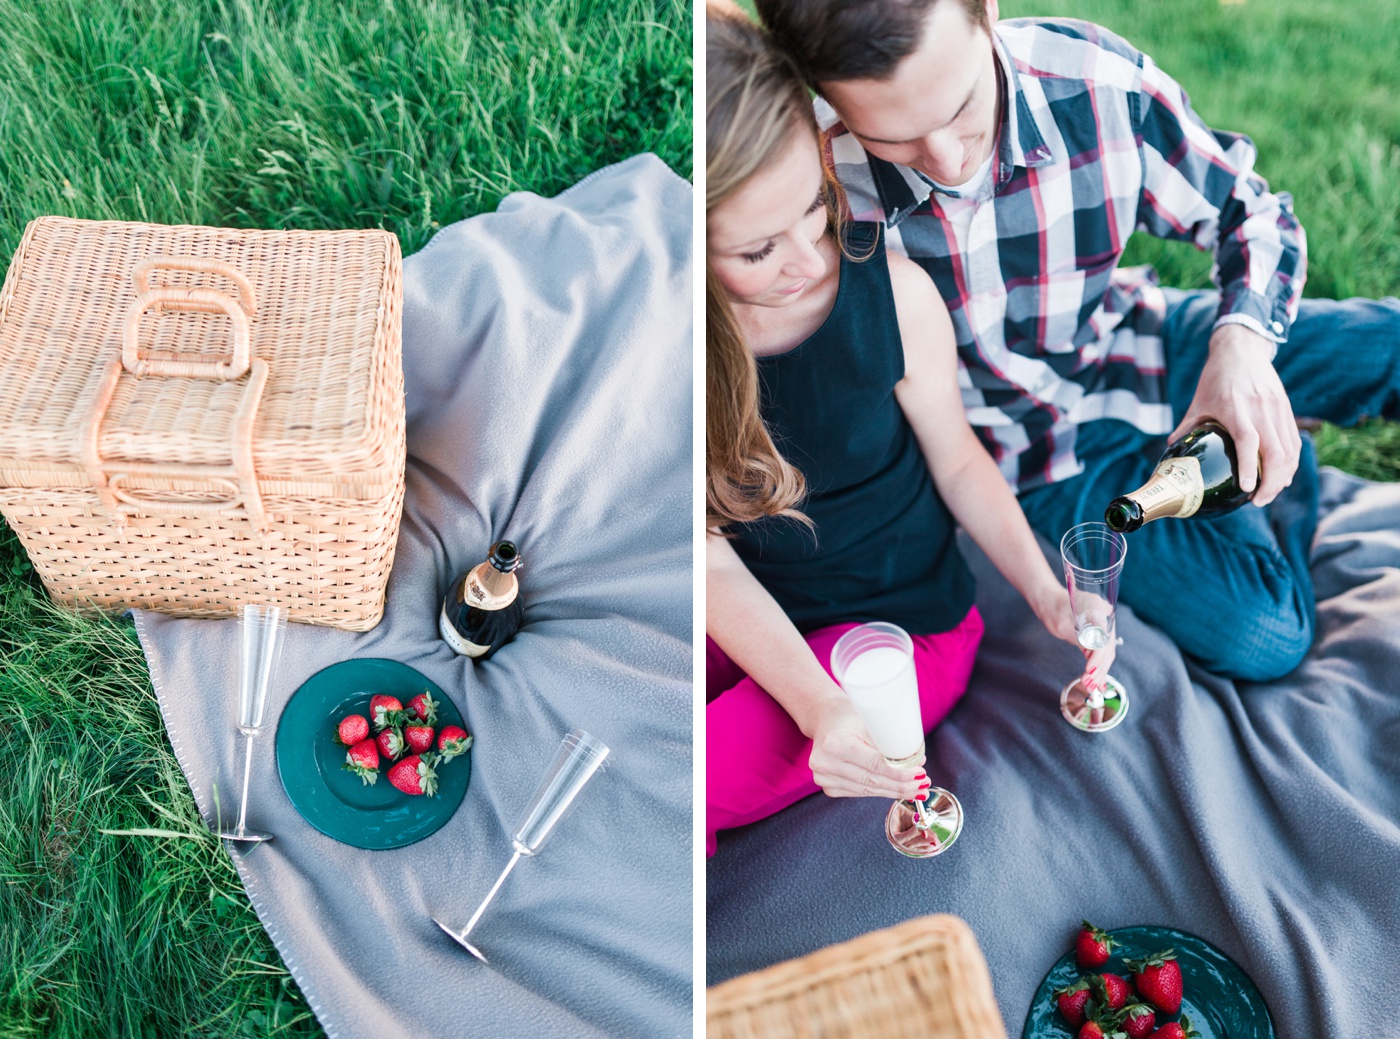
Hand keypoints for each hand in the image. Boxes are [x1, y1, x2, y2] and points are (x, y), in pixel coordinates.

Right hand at [806, 698, 928, 800]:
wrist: (825, 718)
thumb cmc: (849, 716)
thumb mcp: (869, 720)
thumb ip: (889, 743)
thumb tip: (916, 762)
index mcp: (835, 743)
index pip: (874, 764)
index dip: (899, 773)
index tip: (919, 774)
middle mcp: (825, 763)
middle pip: (872, 780)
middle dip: (901, 785)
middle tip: (922, 785)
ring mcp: (824, 777)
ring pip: (867, 790)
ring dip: (893, 791)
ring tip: (915, 790)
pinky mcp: (827, 786)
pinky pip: (860, 792)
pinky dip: (880, 791)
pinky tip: (895, 790)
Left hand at [1029, 581, 1116, 690]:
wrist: (1051, 601)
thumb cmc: (1053, 608)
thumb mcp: (1062, 624)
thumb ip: (1078, 638)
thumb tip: (1091, 656)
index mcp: (1100, 610)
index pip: (1104, 640)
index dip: (1098, 659)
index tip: (1089, 671)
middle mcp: (1106, 618)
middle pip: (1108, 649)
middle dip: (1099, 670)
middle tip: (1089, 685)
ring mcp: (1105, 626)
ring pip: (1107, 654)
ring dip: (1100, 672)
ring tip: (1092, 687)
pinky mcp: (1100, 635)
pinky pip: (1103, 653)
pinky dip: (1099, 667)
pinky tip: (1098, 683)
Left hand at [1170, 323, 1299, 506]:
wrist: (1243, 349)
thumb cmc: (1216, 376)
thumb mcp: (1197, 401)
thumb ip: (1186, 427)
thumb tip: (1170, 450)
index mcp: (1235, 407)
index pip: (1248, 441)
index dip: (1249, 466)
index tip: (1248, 489)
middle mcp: (1261, 409)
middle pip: (1276, 452)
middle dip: (1271, 482)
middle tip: (1258, 501)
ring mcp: (1277, 409)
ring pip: (1290, 450)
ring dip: (1283, 476)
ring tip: (1270, 494)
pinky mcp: (1287, 409)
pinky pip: (1294, 441)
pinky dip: (1291, 462)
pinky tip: (1282, 477)